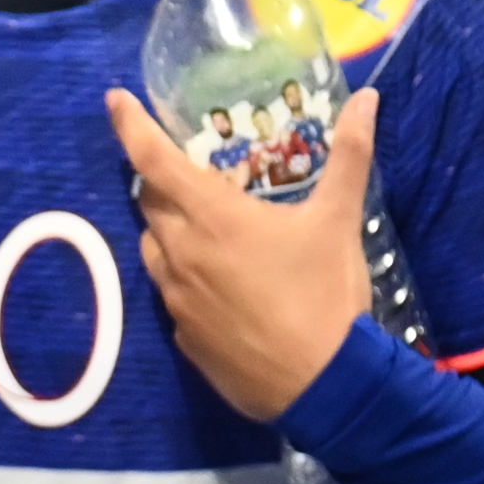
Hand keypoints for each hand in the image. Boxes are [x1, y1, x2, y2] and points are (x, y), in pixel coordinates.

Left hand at [98, 81, 379, 420]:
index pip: (153, 160)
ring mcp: (177, 299)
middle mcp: (181, 254)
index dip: (130, 125)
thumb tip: (367, 98)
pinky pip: (172, 294)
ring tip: (209, 227)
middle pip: (150, 204)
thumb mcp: (339, 220)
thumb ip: (351, 155)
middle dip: (161, 182)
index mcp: (212, 218)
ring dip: (171, 230)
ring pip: (155, 250)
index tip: (115, 99)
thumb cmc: (325, 296)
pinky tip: (222, 284)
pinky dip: (186, 277)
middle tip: (190, 172)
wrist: (322, 386)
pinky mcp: (183, 337)